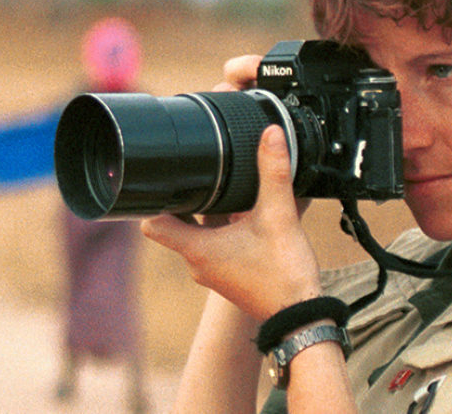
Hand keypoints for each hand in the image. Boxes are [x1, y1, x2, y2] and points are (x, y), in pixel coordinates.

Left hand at [142, 123, 320, 319]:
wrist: (301, 317)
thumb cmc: (284, 277)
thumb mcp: (279, 217)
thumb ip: (274, 173)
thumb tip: (270, 135)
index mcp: (197, 249)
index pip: (152, 223)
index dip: (151, 199)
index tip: (159, 179)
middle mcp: (197, 263)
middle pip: (174, 224)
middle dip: (183, 199)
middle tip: (194, 175)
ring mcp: (211, 271)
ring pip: (195, 234)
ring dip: (204, 214)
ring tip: (219, 189)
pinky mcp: (226, 274)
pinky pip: (213, 246)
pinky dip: (220, 228)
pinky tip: (240, 214)